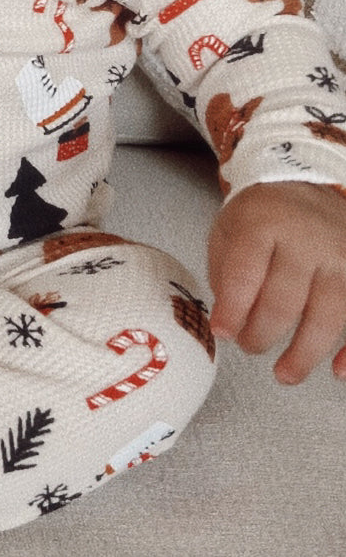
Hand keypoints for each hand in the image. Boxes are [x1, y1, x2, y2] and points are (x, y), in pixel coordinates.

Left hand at [208, 181, 345, 384]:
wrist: (302, 182)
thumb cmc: (261, 216)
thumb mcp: (228, 230)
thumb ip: (225, 275)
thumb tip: (230, 325)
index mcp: (264, 224)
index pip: (246, 273)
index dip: (232, 308)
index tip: (222, 332)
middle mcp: (308, 239)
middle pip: (284, 301)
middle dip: (260, 334)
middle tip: (248, 346)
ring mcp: (341, 256)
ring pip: (327, 316)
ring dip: (304, 354)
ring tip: (284, 375)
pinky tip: (337, 371)